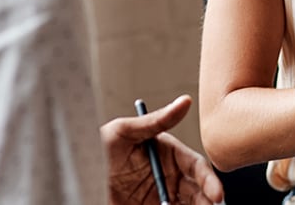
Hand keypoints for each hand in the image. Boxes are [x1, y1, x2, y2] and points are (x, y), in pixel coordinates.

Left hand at [101, 94, 224, 204]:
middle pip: (198, 190)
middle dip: (208, 201)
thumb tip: (185, 101)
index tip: (216, 195)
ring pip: (189, 204)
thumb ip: (156, 120)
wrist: (78, 177)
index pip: (196, 167)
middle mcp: (169, 175)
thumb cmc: (99, 148)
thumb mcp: (124, 131)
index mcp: (169, 153)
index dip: (209, 181)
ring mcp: (162, 195)